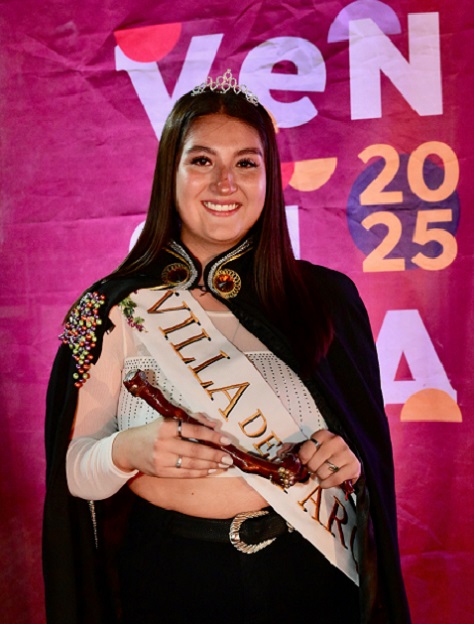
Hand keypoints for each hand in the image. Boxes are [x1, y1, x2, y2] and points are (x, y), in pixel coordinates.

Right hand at [112, 413, 232, 477]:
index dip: (211, 435)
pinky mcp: (160, 472)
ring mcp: (161, 459)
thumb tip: (215, 424)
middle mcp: (163, 443)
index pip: (193, 430)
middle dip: (214, 455)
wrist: (128, 448)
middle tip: (229, 457)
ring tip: (223, 464)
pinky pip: (184, 473)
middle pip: (194, 450)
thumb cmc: (153, 431)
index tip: (226, 440)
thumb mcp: (168, 421)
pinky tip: (211, 471)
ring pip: (191, 464)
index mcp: (166, 426)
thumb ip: (192, 420)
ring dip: (210, 465)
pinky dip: (199, 473)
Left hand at [297, 429, 360, 488]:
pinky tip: (327, 481)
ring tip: (323, 472)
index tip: (306, 461)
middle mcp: (336, 441)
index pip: (305, 451)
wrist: (348, 459)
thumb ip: (294, 449)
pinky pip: (334, 480)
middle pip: (313, 464)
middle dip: (313, 469)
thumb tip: (280, 453)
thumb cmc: (326, 453)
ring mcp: (346, 453)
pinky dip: (328, 484)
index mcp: (323, 434)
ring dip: (321, 477)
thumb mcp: (310, 448)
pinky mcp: (353, 466)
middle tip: (316, 468)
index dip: (303, 460)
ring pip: (323, 472)